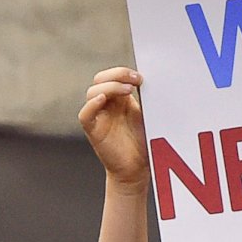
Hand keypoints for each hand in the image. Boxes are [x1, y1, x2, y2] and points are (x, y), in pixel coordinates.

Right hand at [79, 67, 149, 189]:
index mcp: (119, 99)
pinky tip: (102, 99)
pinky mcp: (93, 130)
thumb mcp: (147, 115)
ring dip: (110, 87)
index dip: (123, 72)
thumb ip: (146, 99)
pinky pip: (85, 114)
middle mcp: (106, 105)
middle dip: (117, 75)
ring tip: (128, 91)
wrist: (137, 169)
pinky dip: (91, 105)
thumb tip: (155, 80)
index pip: (112, 76)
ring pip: (92, 92)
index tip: (140, 76)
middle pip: (100, 79)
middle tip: (135, 79)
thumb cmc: (143, 144)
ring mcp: (99, 117)